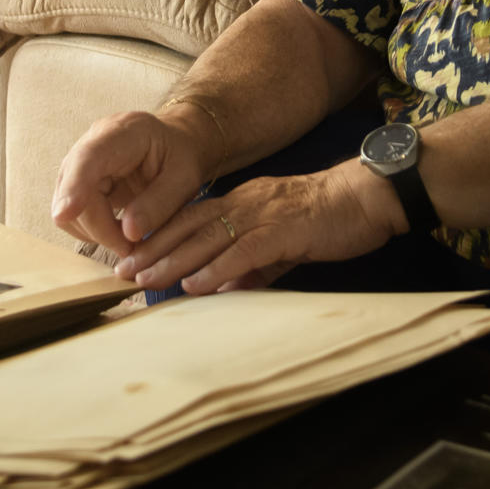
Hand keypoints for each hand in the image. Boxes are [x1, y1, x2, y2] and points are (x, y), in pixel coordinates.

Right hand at [51, 107, 219, 255]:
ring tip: (128, 240)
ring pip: (68, 206)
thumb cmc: (181, 155)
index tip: (64, 215)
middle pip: (74, 190)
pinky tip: (116, 231)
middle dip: (99, 227)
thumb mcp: (185, 178)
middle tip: (131, 248)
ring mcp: (80, 163)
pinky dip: (91, 230)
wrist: (174, 144)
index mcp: (123, 133)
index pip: (88, 158)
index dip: (73, 186)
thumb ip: (160, 203)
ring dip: (95, 232)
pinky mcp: (76, 182)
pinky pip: (72, 214)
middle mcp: (92, 143)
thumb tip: (128, 233)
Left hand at [113, 160, 405, 295]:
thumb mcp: (282, 244)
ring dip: (174, 260)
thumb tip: (228, 290)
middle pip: (189, 227)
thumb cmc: (327, 219)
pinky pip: (244, 250)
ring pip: (207, 237)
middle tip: (123, 272)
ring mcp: (262, 215)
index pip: (190, 219)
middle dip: (153, 250)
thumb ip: (254, 265)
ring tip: (147, 280)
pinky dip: (218, 268)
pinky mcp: (283, 230)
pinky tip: (197, 284)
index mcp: (242, 203)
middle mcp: (244, 204)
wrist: (367, 197)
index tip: (131, 258)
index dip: (159, 238)